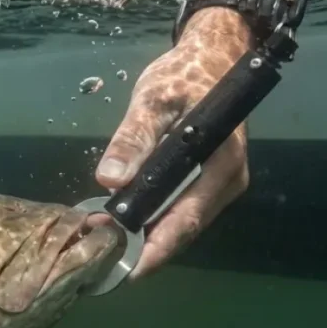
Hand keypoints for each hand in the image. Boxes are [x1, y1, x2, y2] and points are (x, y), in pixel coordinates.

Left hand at [95, 8, 251, 278]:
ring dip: (145, 235)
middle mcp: (227, 182)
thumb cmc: (185, 75)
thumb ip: (133, 138)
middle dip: (143, 248)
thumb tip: (110, 180)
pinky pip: (180, 209)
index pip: (186, 221)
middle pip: (183, 228)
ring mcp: (220, 184)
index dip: (154, 250)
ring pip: (181, 222)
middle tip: (100, 260)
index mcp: (221, 164)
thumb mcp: (154, 99)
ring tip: (104, 243)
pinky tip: (123, 222)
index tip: (122, 271)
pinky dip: (153, 219)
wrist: (213, 56)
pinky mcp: (208, 181)